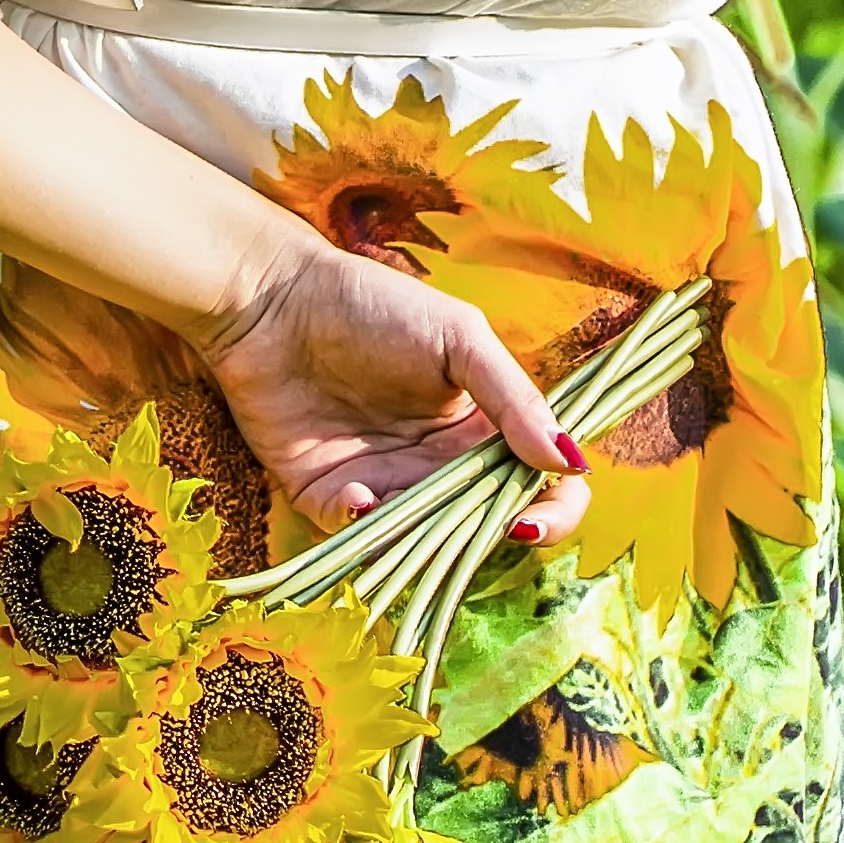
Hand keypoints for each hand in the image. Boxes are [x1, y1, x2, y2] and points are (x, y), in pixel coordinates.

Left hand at [196, 225, 592, 542]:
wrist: (271, 299)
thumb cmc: (372, 304)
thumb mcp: (458, 338)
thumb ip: (514, 398)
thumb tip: (572, 461)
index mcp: (481, 427)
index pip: (540, 483)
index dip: (554, 509)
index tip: (534, 517)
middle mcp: (438, 465)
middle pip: (486, 525)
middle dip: (488, 535)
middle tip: (478, 524)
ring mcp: (384, 485)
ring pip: (422, 543)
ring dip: (424, 540)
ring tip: (411, 503)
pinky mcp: (327, 497)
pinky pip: (354, 537)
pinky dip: (362, 529)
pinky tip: (359, 495)